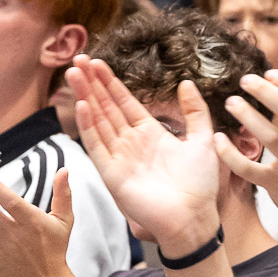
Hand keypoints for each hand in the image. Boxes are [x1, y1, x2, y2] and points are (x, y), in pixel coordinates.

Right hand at [66, 55, 223, 254]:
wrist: (194, 217)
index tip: (97, 62)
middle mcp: (131, 143)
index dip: (110, 82)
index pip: (124, 102)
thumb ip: (196, 111)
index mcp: (150, 134)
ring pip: (97, 121)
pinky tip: (82, 105)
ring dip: (86, 97)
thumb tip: (186, 82)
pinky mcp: (112, 174)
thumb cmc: (200, 185)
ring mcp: (119, 157)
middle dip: (92, 83)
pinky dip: (88, 126)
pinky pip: (97, 146)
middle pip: (106, 107)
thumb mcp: (203, 140)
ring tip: (74, 73)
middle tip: (78, 59)